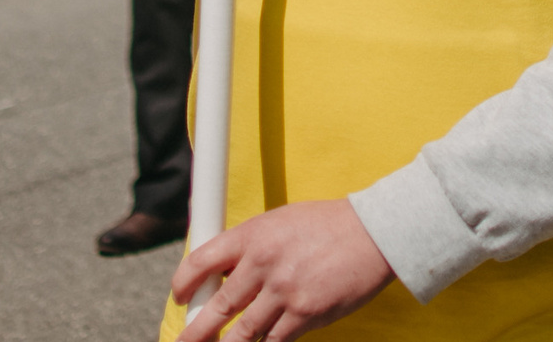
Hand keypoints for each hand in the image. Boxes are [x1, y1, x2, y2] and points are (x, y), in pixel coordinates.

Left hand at [171, 199, 394, 341]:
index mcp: (252, 235)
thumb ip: (251, 247)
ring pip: (243, 332)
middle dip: (195, 331)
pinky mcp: (305, 314)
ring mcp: (283, 292)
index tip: (179, 296)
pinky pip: (275, 341)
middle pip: (218, 307)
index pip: (201, 260)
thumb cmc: (326, 225)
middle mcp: (262, 264)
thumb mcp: (280, 222)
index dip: (183, 283)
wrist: (372, 233)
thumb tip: (226, 272)